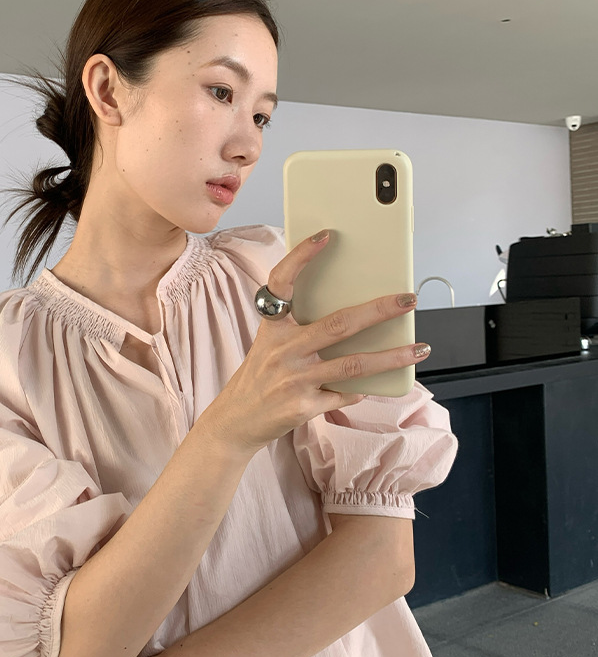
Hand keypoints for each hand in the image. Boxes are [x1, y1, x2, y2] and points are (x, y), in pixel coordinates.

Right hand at [202, 229, 426, 455]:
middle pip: (339, 324)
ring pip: (353, 365)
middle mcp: (283, 350)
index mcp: (273, 327)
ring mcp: (294, 380)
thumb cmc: (261, 375)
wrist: (236, 420)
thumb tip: (353, 312)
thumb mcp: (271, 343)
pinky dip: (364, 389)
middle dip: (379, 310)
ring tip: (419, 348)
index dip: (301, 257)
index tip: (325, 236)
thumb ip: (300, 327)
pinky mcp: (304, 406)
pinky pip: (345, 394)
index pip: (282, 282)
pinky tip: (379, 383)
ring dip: (392, 356)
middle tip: (408, 299)